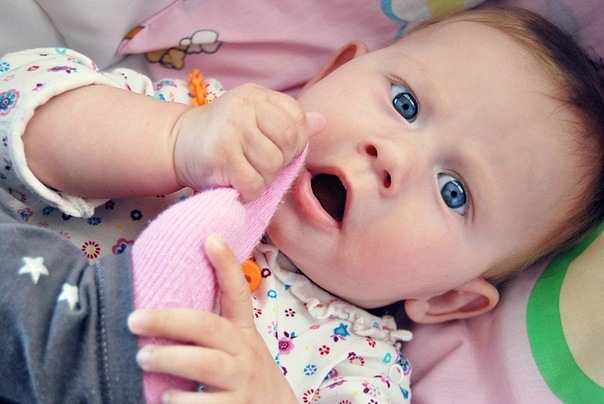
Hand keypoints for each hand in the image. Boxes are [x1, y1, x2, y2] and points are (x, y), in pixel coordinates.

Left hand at [128, 234, 296, 402]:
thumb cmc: (246, 378)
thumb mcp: (240, 349)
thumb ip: (212, 331)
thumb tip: (164, 309)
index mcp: (243, 334)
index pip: (238, 294)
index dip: (226, 265)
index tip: (210, 237)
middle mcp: (245, 354)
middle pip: (210, 328)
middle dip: (170, 320)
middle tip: (134, 320)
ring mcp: (243, 383)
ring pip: (208, 364)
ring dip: (171, 358)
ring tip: (143, 358)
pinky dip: (183, 401)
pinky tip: (165, 400)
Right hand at [172, 83, 324, 200]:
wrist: (174, 143)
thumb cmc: (221, 135)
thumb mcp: (254, 119)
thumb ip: (287, 121)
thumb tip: (323, 121)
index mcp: (257, 95)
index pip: (297, 120)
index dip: (295, 143)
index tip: (278, 150)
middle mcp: (244, 107)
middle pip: (288, 143)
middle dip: (280, 162)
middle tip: (261, 165)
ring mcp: (230, 130)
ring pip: (272, 167)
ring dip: (263, 179)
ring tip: (245, 172)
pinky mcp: (219, 156)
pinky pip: (253, 184)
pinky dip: (249, 192)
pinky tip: (236, 183)